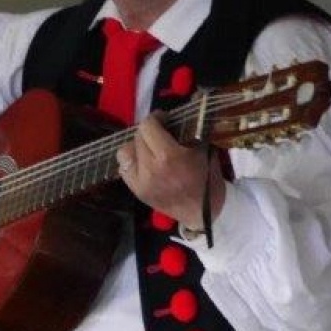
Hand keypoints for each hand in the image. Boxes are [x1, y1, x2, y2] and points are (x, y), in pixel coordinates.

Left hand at [115, 113, 226, 228]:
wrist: (206, 212)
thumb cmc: (208, 179)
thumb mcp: (203, 149)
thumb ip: (187, 132)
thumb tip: (174, 118)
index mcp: (168, 156)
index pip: (148, 126)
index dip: (156, 118)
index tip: (164, 119)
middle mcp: (150, 169)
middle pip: (137, 137)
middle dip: (149, 132)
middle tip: (160, 133)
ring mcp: (140, 182)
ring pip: (124, 152)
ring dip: (136, 147)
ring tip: (149, 148)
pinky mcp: (137, 192)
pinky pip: (123, 169)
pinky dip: (132, 162)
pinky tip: (144, 163)